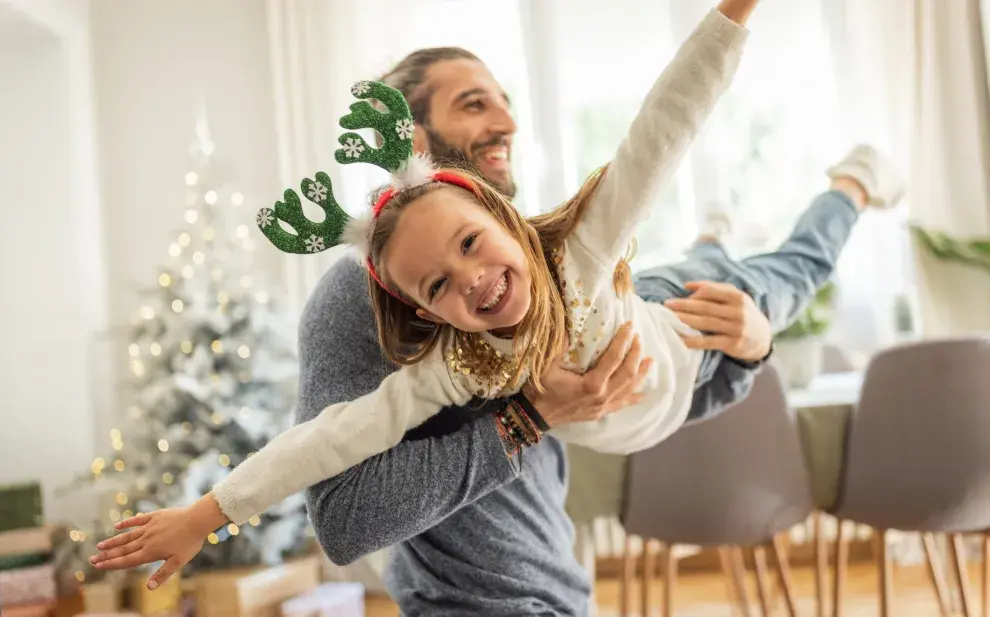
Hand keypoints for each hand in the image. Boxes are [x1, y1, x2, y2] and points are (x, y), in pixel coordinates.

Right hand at [89, 495, 226, 588]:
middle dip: (107, 555)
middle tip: (92, 559)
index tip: (99, 566)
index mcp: (151, 552)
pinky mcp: (154, 516)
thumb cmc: (190, 542)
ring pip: (127, 536)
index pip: (127, 560)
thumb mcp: (178, 562)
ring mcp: (149, 527)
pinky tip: (117, 526)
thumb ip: (162, 574)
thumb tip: (149, 588)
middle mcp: (146, 540)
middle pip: (123, 549)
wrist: (198, 519)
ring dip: (113, 541)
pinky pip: (137, 519)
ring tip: (100, 545)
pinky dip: (127, 523)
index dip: (112, 564)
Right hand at [524, 322, 651, 426]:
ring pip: (629, 389)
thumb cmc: (541, 390)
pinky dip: (634, 398)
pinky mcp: (601, 413)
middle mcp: (602, 396)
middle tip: (639, 339)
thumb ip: (561, 346)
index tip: (630, 327)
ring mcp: (603, 406)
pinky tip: (643, 395)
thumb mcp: (548, 365)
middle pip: (628, 373)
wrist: (536, 415)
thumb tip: (570, 325)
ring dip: (641, 374)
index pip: (614, 358)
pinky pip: (622, 405)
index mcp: (592, 384)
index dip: (624, 341)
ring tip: (649, 360)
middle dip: (636, 354)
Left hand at [663, 281, 770, 361]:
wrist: (763, 338)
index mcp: (737, 297)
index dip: (693, 294)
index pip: (711, 291)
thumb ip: (712, 288)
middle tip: (666, 306)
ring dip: (685, 321)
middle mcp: (738, 311)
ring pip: (705, 323)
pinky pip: (709, 342)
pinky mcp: (733, 344)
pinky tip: (681, 339)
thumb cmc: (741, 313)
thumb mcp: (734, 297)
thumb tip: (687, 285)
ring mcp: (736, 328)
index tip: (677, 298)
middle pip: (705, 307)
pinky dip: (693, 340)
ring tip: (669, 320)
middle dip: (683, 306)